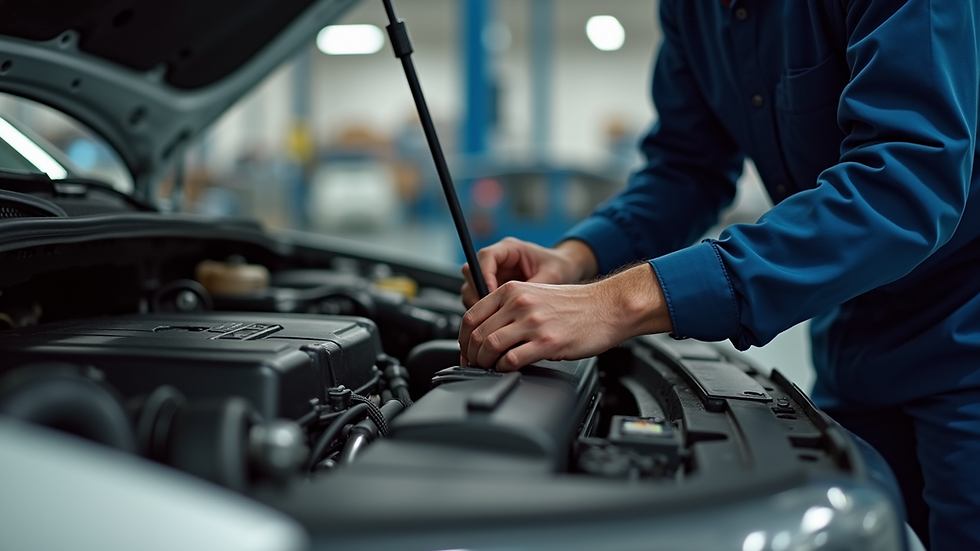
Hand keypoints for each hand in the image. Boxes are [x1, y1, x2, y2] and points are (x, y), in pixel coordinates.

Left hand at [458, 263, 672, 370]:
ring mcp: (533, 322)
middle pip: (476, 333)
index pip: (470, 315)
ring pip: (489, 346)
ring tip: (490, 369)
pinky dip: (504, 368)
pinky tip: (509, 369)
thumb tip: (485, 333)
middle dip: (470, 355)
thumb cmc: (576, 305)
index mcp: (512, 290)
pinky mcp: (547, 341)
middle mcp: (519, 303)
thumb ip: (509, 309)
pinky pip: (512, 360)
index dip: (461, 339)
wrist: (608, 306)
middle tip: (474, 366)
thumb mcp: (535, 294)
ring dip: (484, 363)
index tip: (465, 352)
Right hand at [461, 238, 597, 307]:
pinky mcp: (493, 289)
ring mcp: (493, 275)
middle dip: (477, 293)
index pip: (486, 257)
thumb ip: (533, 288)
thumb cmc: (559, 268)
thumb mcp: (551, 276)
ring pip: (471, 288)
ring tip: (494, 320)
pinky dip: (484, 313)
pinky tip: (497, 324)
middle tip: (490, 312)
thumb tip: (518, 306)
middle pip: (471, 272)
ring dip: (478, 305)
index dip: (483, 274)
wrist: (565, 271)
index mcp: (509, 249)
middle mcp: (497, 260)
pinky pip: (479, 301)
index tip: (492, 293)